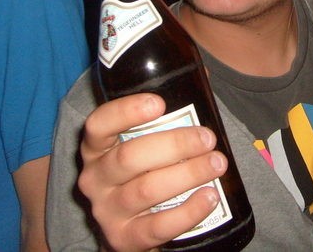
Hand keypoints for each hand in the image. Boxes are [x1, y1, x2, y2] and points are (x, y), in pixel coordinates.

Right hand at [78, 93, 227, 251]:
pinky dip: (188, 211)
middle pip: (129, 157)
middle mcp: (95, 178)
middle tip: (208, 138)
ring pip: (146, 190)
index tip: (159, 103)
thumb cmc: (146, 170)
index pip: (99, 125)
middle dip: (174, 144)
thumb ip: (167, 111)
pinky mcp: (124, 239)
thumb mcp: (144, 141)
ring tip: (217, 163)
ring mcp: (107, 211)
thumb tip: (201, 76)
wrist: (134, 226)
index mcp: (97, 147)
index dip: (125, 112)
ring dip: (187, 174)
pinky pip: (157, 227)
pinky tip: (210, 196)